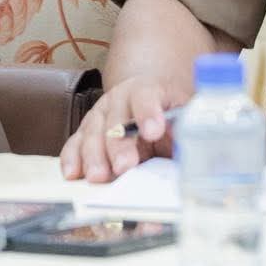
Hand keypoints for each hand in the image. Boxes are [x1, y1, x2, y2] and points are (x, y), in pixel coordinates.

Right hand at [59, 77, 186, 182]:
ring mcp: (99, 114)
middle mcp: (120, 99)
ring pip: (92, 132)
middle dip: (120, 144)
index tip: (154, 132)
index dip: (149, 113)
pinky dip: (72, 158)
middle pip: (116, 119)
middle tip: (124, 166)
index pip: (146, 96)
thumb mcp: (183, 116)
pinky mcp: (85, 132)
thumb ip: (186, 130)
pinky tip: (72, 173)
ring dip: (94, 156)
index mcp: (148, 89)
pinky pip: (75, 144)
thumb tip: (193, 154)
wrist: (149, 104)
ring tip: (99, 176)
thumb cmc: (168, 115)